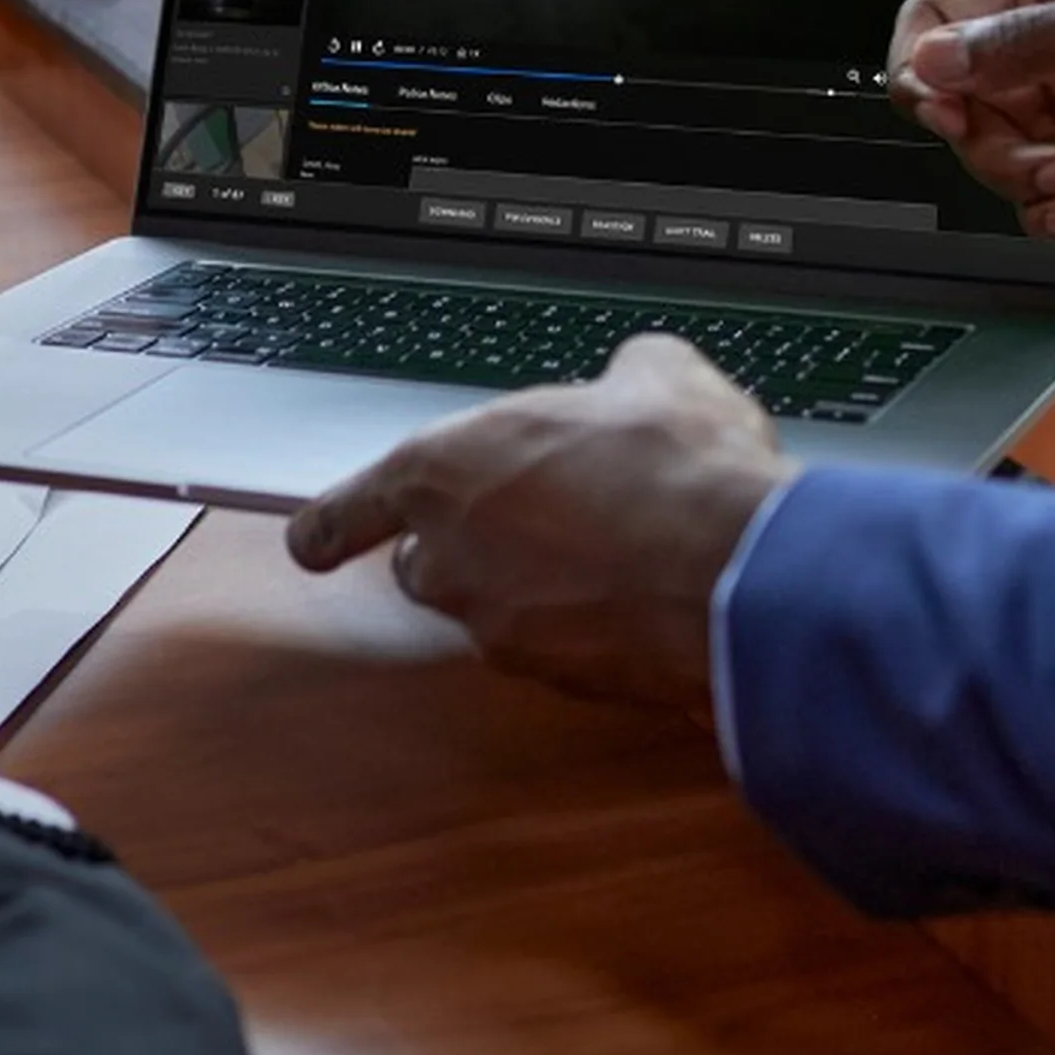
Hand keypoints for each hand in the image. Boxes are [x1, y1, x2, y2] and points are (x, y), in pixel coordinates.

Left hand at [283, 334, 791, 709]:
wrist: (740, 572)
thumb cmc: (676, 466)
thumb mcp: (653, 372)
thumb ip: (616, 378)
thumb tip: (633, 379)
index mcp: (443, 472)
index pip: (351, 511)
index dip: (331, 527)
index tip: (314, 542)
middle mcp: (456, 560)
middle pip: (429, 566)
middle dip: (473, 547)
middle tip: (541, 513)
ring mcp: (506, 631)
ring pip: (498, 611)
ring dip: (542, 585)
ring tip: (620, 545)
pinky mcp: (564, 681)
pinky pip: (564, 646)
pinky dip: (595, 622)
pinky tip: (651, 586)